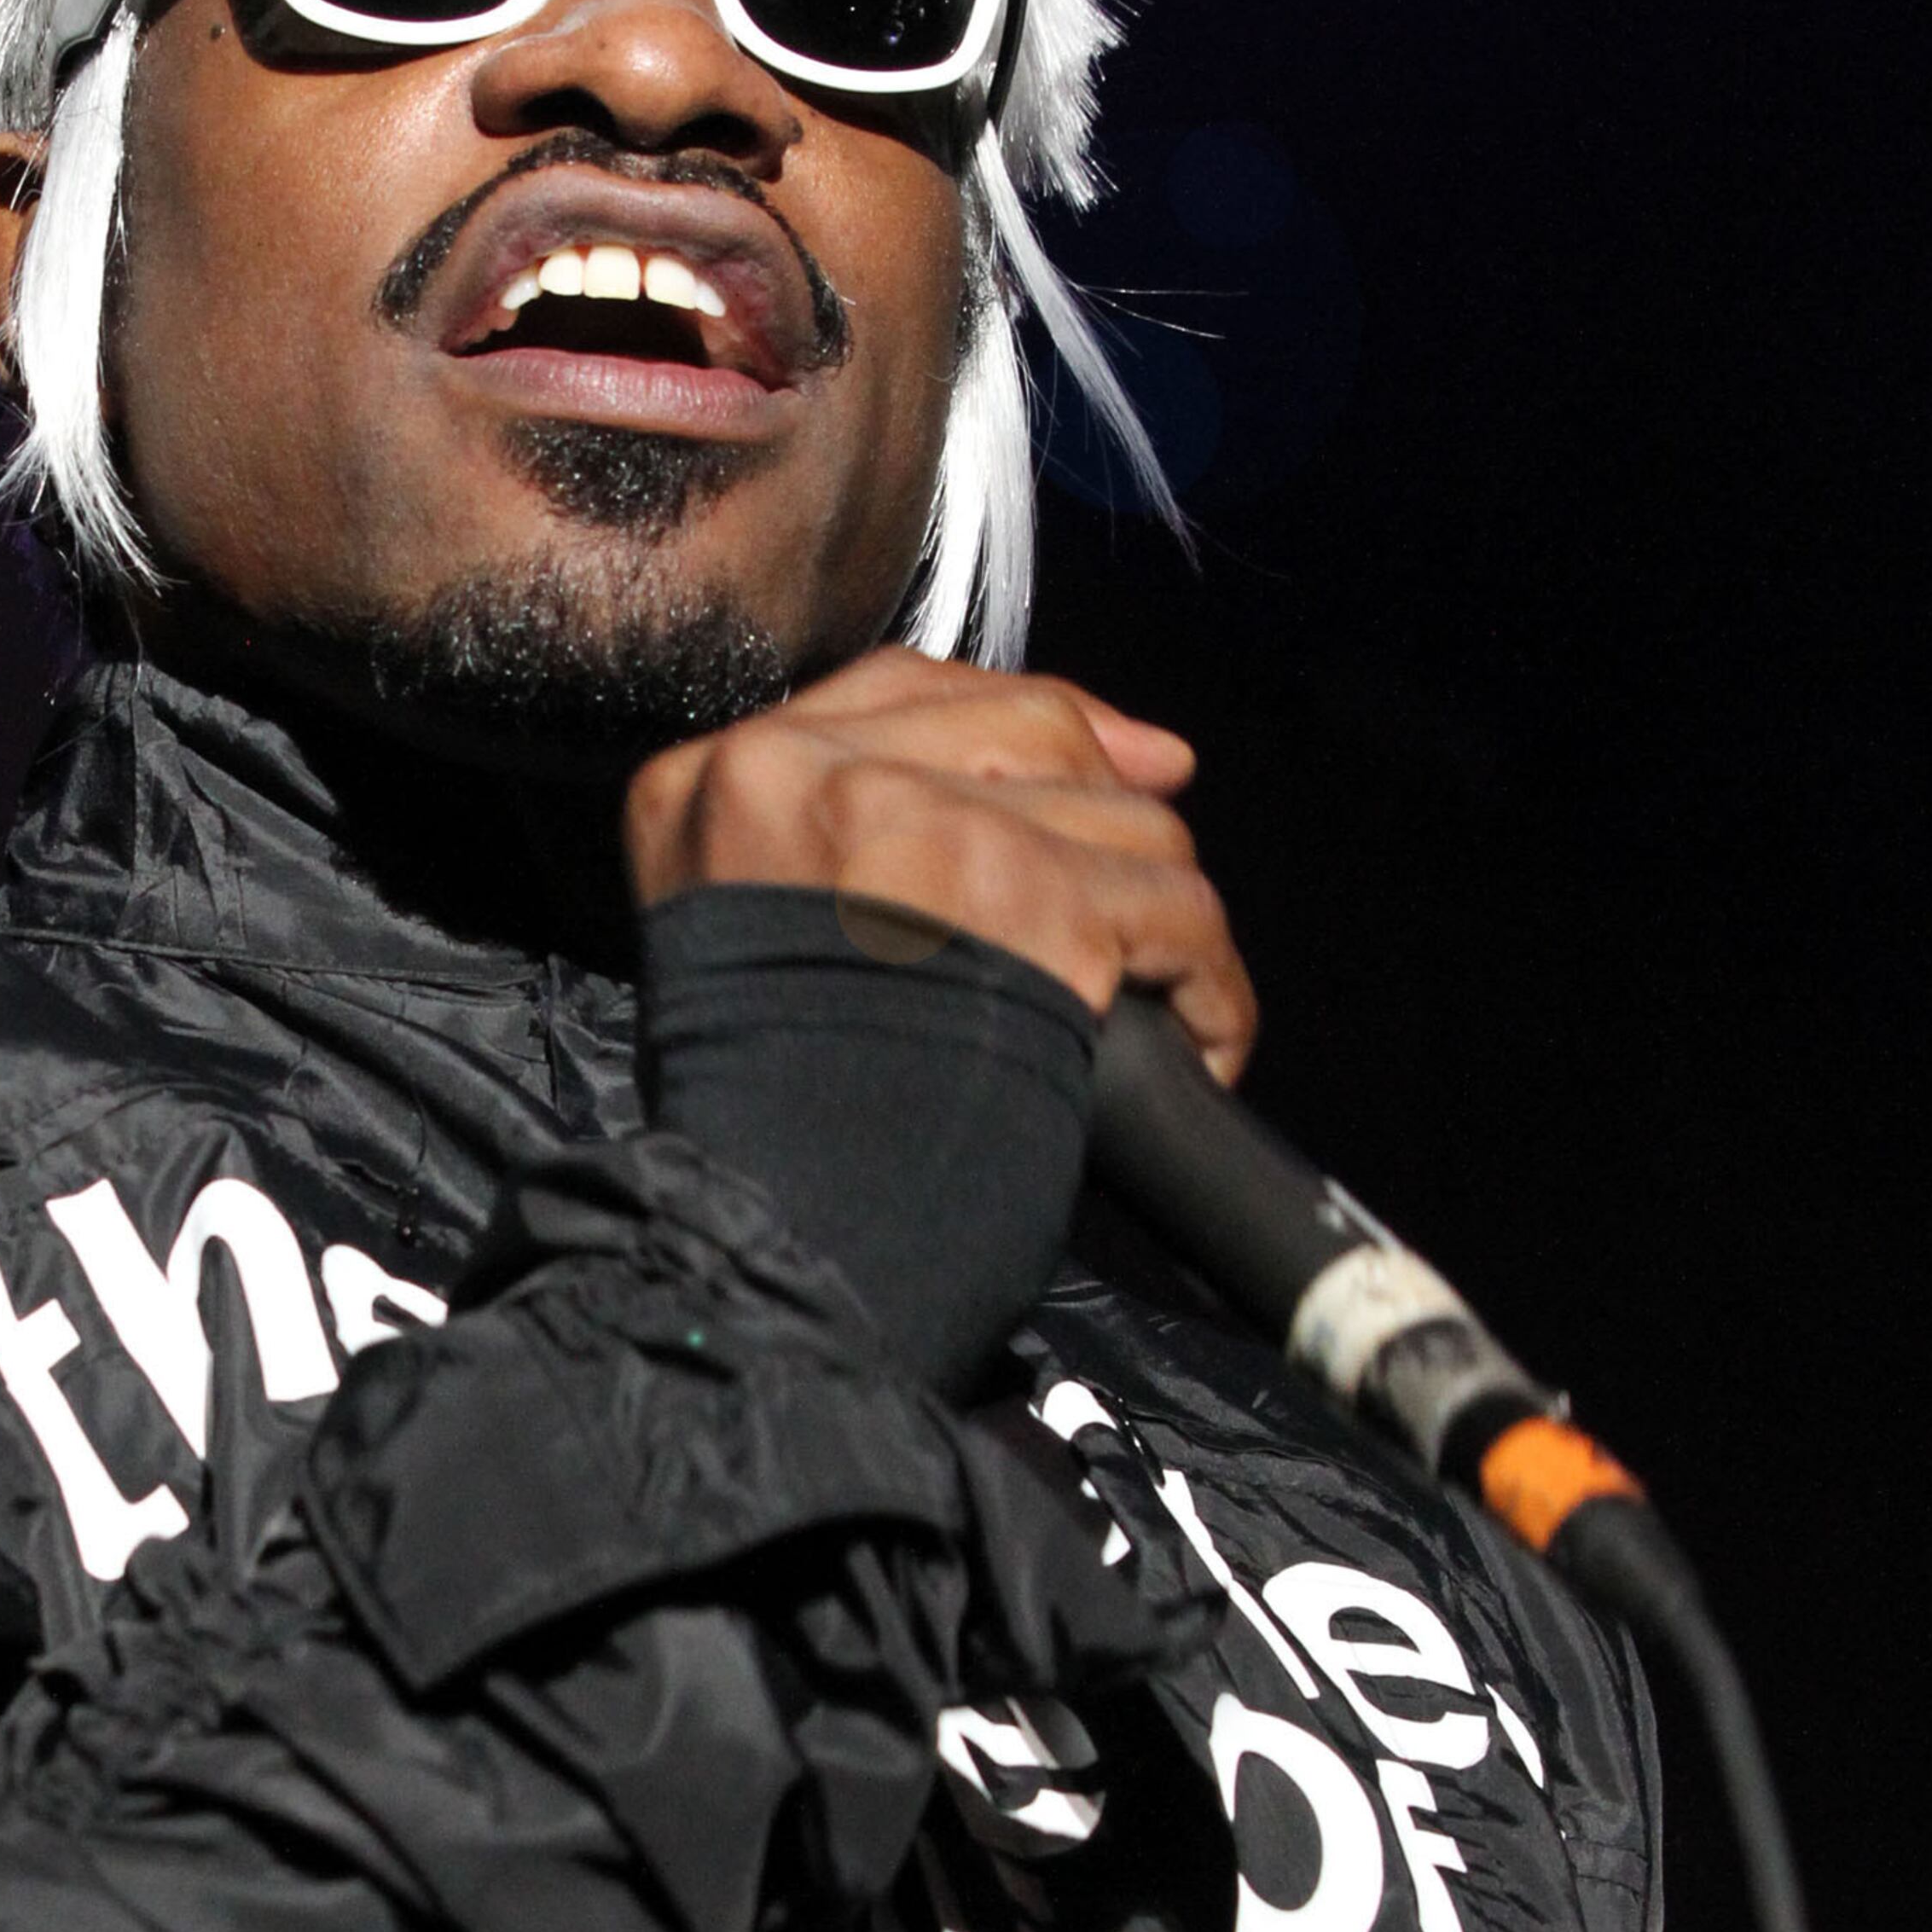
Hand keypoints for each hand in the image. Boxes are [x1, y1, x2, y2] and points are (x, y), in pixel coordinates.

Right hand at [624, 652, 1256, 1085]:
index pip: (903, 691)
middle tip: (1153, 897)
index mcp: (720, 787)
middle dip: (1114, 813)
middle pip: (1030, 731)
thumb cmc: (773, 1130)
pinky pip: (1176, 907)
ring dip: (1160, 925)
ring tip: (1157, 1008)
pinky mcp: (1026, 896)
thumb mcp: (745, 947)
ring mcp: (920, 826)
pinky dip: (1211, 988)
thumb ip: (842, 848)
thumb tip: (1052, 774)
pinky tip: (1202, 1042)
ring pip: (1118, 822)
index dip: (1030, 719)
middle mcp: (809, 778)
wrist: (767, 1241)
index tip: (1120, 759)